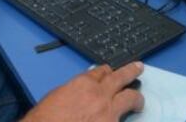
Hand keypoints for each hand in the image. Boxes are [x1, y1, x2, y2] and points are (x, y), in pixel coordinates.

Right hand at [24, 63, 143, 121]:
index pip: (100, 71)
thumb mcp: (57, 96)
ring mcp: (109, 112)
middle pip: (120, 77)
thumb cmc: (46, 117)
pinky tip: (129, 119)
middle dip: (130, 71)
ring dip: (136, 98)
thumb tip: (81, 93)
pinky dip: (125, 119)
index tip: (110, 71)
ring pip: (130, 97)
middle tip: (138, 68)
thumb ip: (74, 91)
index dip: (107, 71)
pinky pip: (123, 119)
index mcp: (83, 84)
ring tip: (139, 101)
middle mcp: (100, 94)